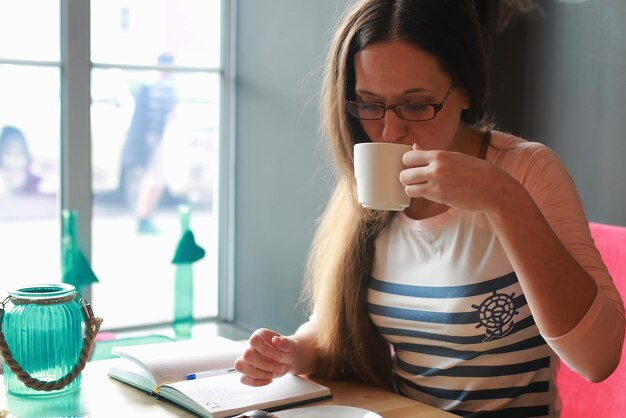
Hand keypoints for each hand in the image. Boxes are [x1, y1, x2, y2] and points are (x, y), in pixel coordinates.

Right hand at [234, 328, 296, 386]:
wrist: (287, 358)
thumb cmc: (287, 349)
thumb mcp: (290, 345)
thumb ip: (284, 342)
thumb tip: (276, 340)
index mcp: (259, 336)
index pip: (254, 341)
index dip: (266, 350)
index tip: (279, 357)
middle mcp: (250, 347)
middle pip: (246, 355)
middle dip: (264, 365)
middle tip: (279, 367)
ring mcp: (247, 360)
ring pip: (240, 367)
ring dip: (258, 374)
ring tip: (273, 374)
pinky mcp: (248, 372)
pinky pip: (244, 379)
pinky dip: (256, 382)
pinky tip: (269, 380)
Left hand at [400, 145, 516, 212]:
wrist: (493, 187)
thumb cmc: (474, 170)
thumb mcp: (454, 156)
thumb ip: (432, 154)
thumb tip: (414, 147)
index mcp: (439, 155)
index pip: (407, 157)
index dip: (407, 163)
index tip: (412, 165)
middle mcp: (436, 169)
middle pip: (404, 175)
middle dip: (406, 178)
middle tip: (413, 179)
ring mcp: (437, 185)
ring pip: (409, 189)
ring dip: (412, 189)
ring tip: (419, 188)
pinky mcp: (441, 198)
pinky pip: (422, 197)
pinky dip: (424, 195)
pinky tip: (432, 192)